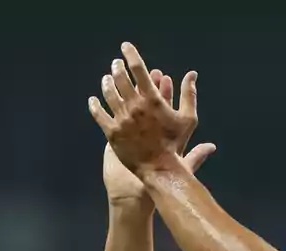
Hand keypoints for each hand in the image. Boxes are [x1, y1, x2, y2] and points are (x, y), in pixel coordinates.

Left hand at [89, 43, 201, 173]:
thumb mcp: (188, 118)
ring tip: (106, 79)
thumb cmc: (175, 144)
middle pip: (120, 78)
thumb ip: (188, 94)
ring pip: (108, 94)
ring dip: (106, 83)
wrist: (160, 169)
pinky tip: (93, 100)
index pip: (138, 69)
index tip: (125, 47)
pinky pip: (98, 114)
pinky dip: (94, 105)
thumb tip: (192, 74)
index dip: (131, 54)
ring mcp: (121, 119)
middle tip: (116, 63)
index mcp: (152, 99)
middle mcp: (134, 106)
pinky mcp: (112, 132)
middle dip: (117, 67)